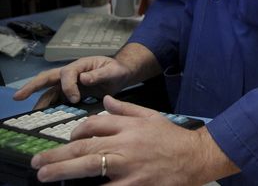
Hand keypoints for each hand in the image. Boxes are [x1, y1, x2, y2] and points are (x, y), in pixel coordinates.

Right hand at [13, 56, 133, 108]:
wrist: (120, 75)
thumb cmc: (117, 70)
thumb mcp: (113, 71)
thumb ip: (100, 74)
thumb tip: (83, 78)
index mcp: (80, 65)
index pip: (67, 74)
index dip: (68, 86)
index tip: (75, 99)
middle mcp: (70, 74)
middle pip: (47, 78)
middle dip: (32, 86)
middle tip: (18, 96)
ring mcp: (68, 85)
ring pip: (49, 92)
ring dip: (39, 102)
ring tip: (31, 115)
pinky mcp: (69, 94)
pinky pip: (56, 101)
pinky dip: (49, 108)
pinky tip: (43, 118)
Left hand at [30, 96, 238, 184]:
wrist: (197, 157)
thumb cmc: (175, 139)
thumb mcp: (152, 117)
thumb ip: (127, 109)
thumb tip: (107, 101)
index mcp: (130, 125)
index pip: (95, 123)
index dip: (77, 131)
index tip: (69, 140)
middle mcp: (126, 143)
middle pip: (84, 147)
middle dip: (57, 154)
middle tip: (38, 162)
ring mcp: (128, 166)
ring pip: (89, 167)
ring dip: (62, 170)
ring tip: (44, 174)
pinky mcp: (134, 185)